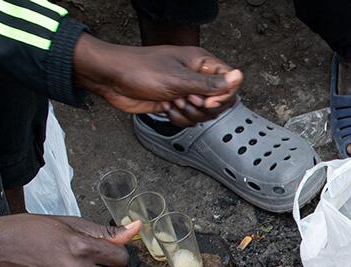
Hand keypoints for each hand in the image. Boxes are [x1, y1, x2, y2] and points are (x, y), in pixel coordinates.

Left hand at [72, 34, 242, 125]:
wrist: (112, 79)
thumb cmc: (141, 70)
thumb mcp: (179, 79)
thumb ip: (211, 84)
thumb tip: (239, 77)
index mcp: (201, 63)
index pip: (230, 82)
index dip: (223, 96)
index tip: (207, 101)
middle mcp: (196, 77)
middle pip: (219, 102)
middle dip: (203, 107)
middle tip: (185, 99)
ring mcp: (186, 91)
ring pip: (204, 114)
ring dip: (189, 114)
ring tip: (172, 102)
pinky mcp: (176, 103)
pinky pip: (189, 119)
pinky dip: (179, 118)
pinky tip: (166, 108)